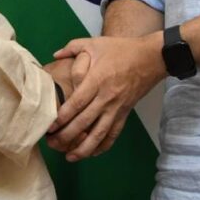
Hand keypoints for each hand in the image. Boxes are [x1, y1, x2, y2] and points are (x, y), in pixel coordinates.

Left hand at [46, 32, 165, 160]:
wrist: (151, 58)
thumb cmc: (121, 50)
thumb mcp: (95, 42)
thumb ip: (72, 47)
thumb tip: (55, 55)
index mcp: (97, 80)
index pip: (76, 103)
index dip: (62, 117)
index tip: (49, 126)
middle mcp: (106, 97)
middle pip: (84, 122)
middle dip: (66, 136)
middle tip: (51, 143)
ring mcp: (116, 108)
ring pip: (99, 134)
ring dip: (83, 148)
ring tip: (69, 156)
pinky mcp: (125, 114)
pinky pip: (113, 134)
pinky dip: (103, 146)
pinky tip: (92, 153)